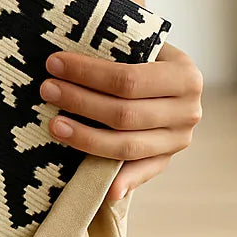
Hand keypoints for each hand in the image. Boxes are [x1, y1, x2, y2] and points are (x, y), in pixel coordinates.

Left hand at [40, 42, 203, 203]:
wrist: (172, 81)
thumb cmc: (146, 58)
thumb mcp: (144, 46)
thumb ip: (121, 50)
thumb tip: (69, 58)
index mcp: (185, 76)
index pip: (128, 79)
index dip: (88, 73)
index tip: (55, 64)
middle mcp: (188, 111)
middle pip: (124, 114)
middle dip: (80, 101)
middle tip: (48, 90)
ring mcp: (179, 140)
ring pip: (127, 146)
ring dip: (86, 139)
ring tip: (55, 124)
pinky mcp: (167, 159)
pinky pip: (142, 173)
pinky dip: (124, 181)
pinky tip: (105, 190)